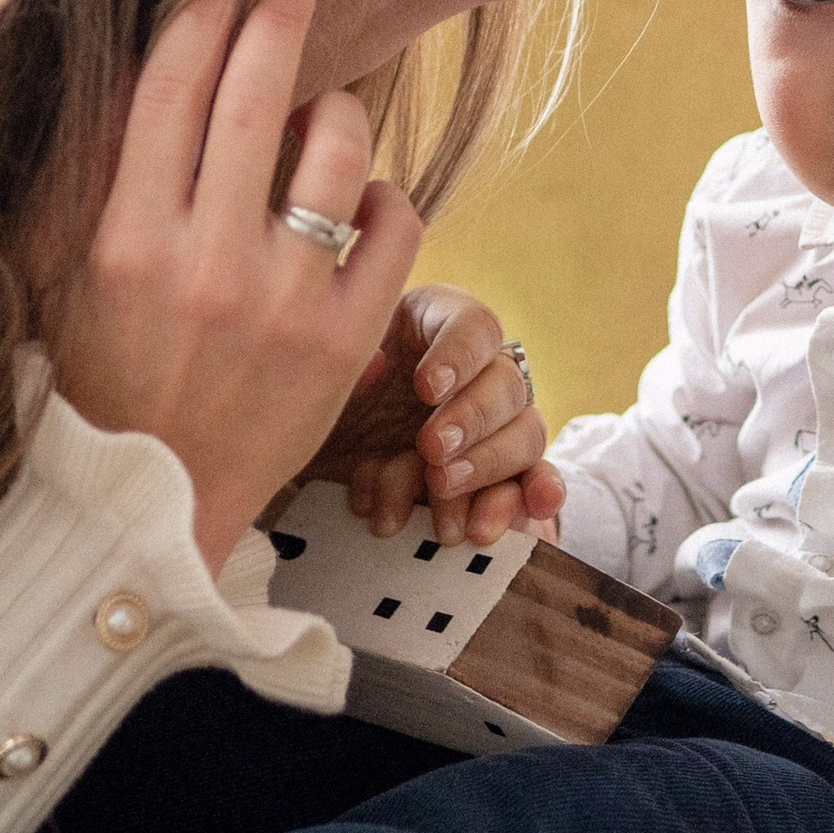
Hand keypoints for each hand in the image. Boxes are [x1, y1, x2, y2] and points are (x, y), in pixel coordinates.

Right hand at [46, 0, 422, 577]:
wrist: (149, 509)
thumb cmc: (97, 377)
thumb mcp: (60, 277)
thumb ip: (80, 176)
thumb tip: (110, 62)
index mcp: (125, 241)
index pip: (169, 91)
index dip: (203, 9)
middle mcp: (206, 264)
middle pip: (257, 97)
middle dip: (281, 10)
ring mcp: (287, 304)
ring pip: (339, 149)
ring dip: (337, 112)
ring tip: (320, 119)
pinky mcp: (348, 342)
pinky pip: (395, 223)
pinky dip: (383, 196)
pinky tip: (356, 202)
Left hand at [313, 286, 565, 547]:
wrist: (297, 455)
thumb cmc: (313, 397)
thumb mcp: (316, 374)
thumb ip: (346, 365)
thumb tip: (380, 365)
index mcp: (435, 323)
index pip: (474, 325)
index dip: (459, 355)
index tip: (426, 388)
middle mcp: (474, 369)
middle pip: (506, 383)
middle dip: (471, 421)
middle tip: (432, 451)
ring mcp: (490, 424)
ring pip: (525, 433)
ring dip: (489, 469)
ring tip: (441, 502)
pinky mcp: (496, 473)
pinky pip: (533, 479)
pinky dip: (535, 494)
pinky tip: (531, 509)